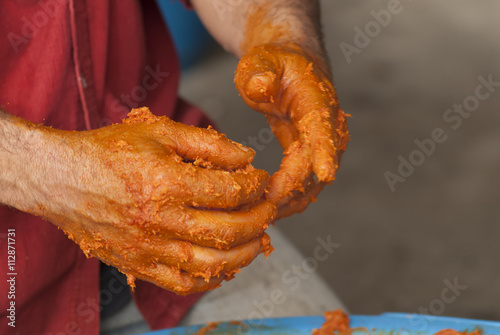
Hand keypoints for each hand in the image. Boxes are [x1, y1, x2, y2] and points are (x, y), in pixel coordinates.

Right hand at [37, 107, 274, 294]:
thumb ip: (207, 144)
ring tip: (259, 240)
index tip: (262, 180)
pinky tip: (226, 265)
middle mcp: (160, 221)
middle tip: (269, 208)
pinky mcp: (139, 265)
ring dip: (245, 253)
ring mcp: (149, 248)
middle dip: (260, 218)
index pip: (230, 190)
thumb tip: (245, 158)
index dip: (255, 185)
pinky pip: (183, 284)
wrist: (61, 179)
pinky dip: (211, 279)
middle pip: (228, 229)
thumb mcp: (159, 132)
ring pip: (212, 263)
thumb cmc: (108, 152)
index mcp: (166, 183)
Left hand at [235, 43, 348, 218]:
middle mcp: (327, 131)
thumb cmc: (273, 64)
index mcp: (318, 105)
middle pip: (316, 168)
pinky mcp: (310, 159)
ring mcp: (321, 148)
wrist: (290, 69)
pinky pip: (302, 187)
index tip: (325, 173)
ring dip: (287, 202)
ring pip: (311, 185)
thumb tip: (260, 87)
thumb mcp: (261, 61)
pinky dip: (285, 201)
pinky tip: (263, 210)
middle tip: (260, 206)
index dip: (324, 152)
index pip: (324, 131)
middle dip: (291, 189)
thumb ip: (260, 72)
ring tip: (257, 215)